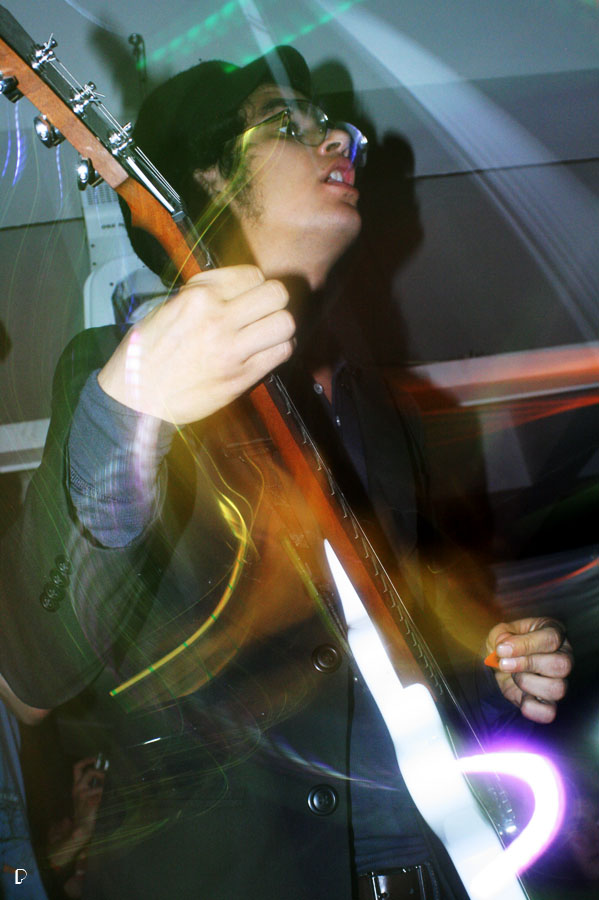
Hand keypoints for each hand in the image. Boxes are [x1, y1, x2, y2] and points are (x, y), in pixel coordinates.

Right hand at [47, 757, 104, 870]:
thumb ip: (93, 783)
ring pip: (97, 786)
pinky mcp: (89, 803)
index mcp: (76, 786)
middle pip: (89, 773)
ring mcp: (82, 797)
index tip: (95, 758)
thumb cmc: (86, 810)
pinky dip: (105, 796)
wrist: (82, 828)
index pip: (77, 768)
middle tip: (106, 777)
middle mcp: (77, 789)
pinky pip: (100, 794)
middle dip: (100, 772)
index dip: (85, 760)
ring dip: (104, 787)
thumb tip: (104, 770)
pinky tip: (103, 803)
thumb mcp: (88, 794)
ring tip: (105, 795)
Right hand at [98, 265, 294, 423]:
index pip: (253, 275)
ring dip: (280, 328)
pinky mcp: (240, 377)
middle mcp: (218, 319)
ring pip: (285, 323)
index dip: (254, 286)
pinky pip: (280, 353)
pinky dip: (278, 350)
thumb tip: (234, 288)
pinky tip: (264, 353)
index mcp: (198, 297)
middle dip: (274, 302)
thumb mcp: (167, 309)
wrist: (135, 399)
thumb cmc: (145, 355)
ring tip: (266, 334)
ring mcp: (231, 349)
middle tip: (263, 313)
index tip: (248, 297)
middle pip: (277, 294)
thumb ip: (202, 295)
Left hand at [486, 617, 572, 723]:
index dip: (526, 645)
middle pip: (561, 666)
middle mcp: (563, 657)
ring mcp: (559, 681)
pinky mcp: (548, 703)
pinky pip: (549, 713)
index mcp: (554, 634)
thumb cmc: (505, 643)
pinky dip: (531, 708)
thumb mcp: (500, 632)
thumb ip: (503, 636)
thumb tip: (505, 646)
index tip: (501, 649)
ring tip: (512, 676)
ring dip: (527, 683)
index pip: (551, 639)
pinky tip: (518, 695)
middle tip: (504, 663)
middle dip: (528, 665)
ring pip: (557, 689)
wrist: (499, 661)